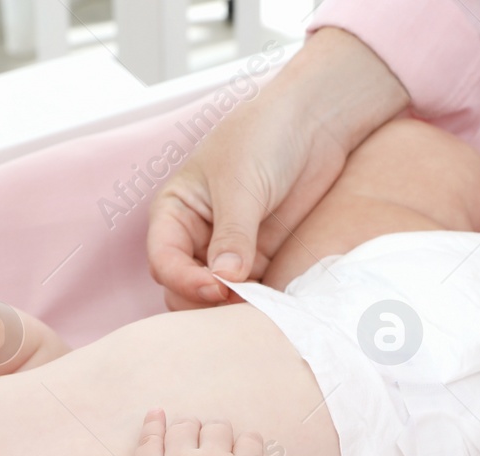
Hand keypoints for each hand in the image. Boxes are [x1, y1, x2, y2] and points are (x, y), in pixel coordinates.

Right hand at [134, 411, 265, 455]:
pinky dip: (249, 443)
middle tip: (201, 449)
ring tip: (224, 455)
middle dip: (192, 431)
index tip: (158, 413)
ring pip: (218, 426)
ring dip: (220, 436)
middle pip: (185, 425)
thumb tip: (161, 452)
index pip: (150, 438)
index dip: (154, 423)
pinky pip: (250, 437)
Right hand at [145, 28, 410, 310]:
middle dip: (205, 302)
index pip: (164, 261)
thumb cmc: (265, 136)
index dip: (184, 280)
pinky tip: (275, 303)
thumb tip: (225, 280)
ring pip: (216, 298)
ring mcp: (228, 250)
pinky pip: (251, 293)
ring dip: (233, 308)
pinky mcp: (261, 259)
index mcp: (175, 212)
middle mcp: (195, 236)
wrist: (315, 122)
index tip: (217, 288)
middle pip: (183, 288)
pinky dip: (259, 304)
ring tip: (260, 306)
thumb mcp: (241, 185)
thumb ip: (233, 236)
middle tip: (239, 301)